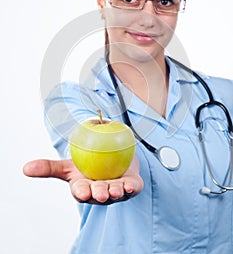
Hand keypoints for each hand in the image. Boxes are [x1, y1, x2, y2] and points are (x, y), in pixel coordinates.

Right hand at [23, 156, 143, 204]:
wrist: (113, 158)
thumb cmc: (88, 164)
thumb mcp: (68, 165)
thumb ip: (49, 168)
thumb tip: (25, 168)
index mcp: (85, 189)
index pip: (81, 192)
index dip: (82, 192)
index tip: (82, 191)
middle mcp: (100, 194)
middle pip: (99, 193)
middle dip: (99, 193)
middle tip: (100, 192)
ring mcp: (116, 192)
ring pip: (116, 193)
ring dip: (115, 192)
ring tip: (115, 189)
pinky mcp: (131, 188)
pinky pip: (132, 189)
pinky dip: (131, 188)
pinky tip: (129, 185)